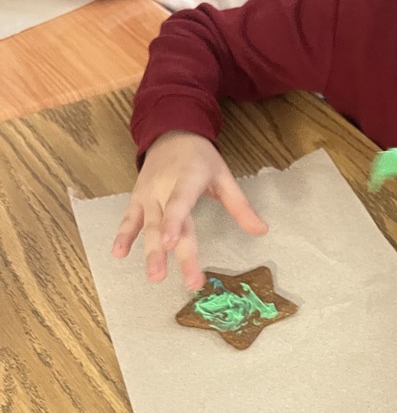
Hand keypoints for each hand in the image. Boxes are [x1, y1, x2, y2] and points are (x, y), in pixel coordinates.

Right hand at [112, 132, 267, 289]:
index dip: (174, 223)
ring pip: (148, 226)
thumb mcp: (223, 175)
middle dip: (172, 253)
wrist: (170, 132)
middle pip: (167, 224)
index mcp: (187, 178)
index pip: (180, 203)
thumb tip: (262, 230)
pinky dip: (123, 235)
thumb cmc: (199, 157)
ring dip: (150, 252)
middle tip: (183, 280)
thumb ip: (240, 206)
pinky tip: (118, 254)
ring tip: (154, 276)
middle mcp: (164, 188)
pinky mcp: (137, 199)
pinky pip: (130, 219)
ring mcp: (148, 195)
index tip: (172, 244)